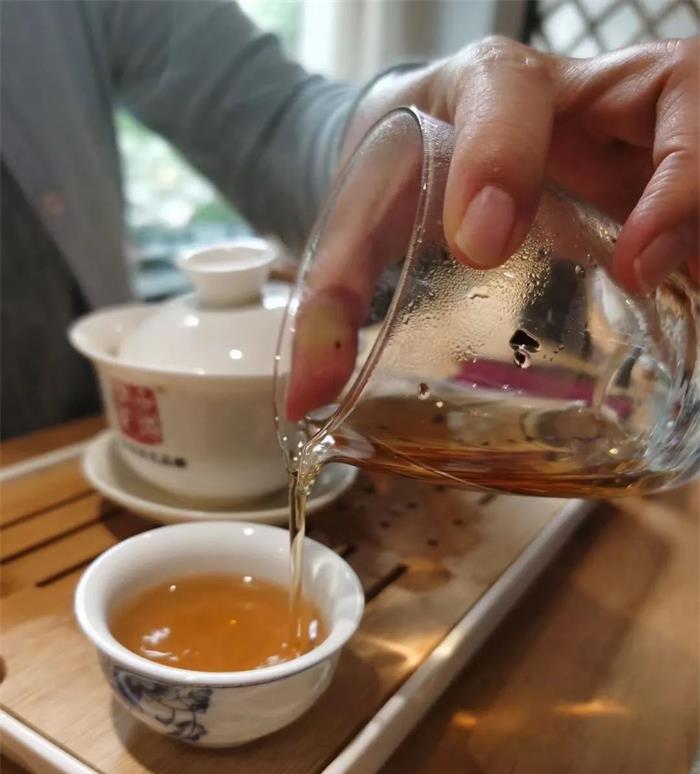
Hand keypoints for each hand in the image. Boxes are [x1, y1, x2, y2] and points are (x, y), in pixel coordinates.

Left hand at [286, 37, 698, 419]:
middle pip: (668, 90)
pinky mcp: (654, 173)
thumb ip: (330, 303)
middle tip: (638, 266)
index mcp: (489, 89)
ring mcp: (632, 132)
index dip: (506, 155)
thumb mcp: (360, 223)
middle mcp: (581, 96)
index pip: (510, 97)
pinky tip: (690, 292)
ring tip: (691, 284)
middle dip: (674, 174)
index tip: (483, 240)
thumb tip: (303, 398)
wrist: (429, 141)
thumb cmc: (404, 173)